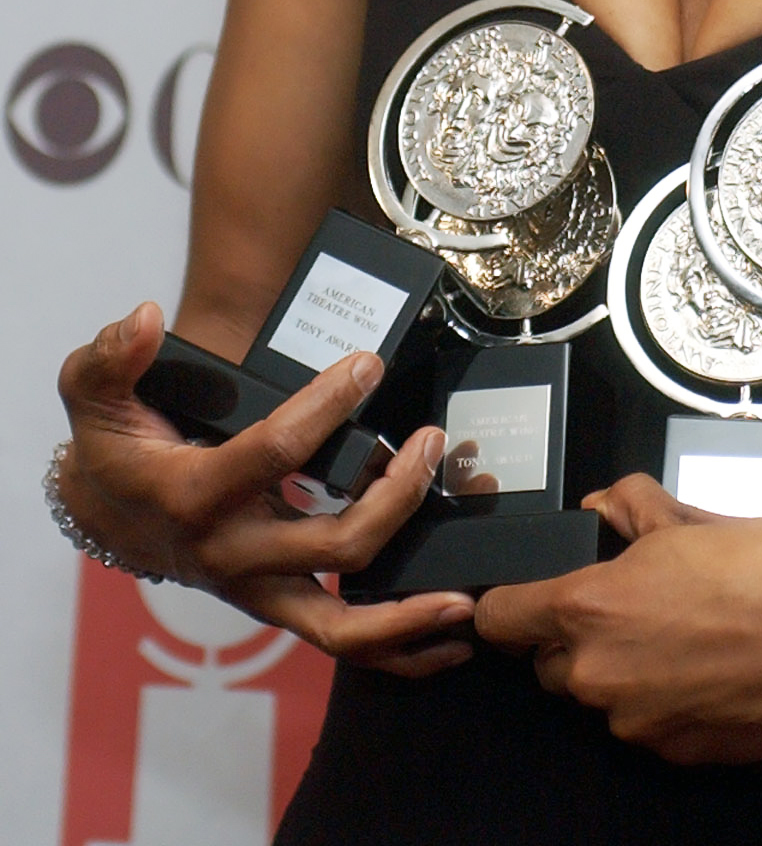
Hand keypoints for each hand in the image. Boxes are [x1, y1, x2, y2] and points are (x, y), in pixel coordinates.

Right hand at [56, 302, 475, 676]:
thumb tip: (143, 318)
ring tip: (464, 594)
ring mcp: (259, 589)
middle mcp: (232, 555)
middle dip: (396, 495)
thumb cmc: (114, 446)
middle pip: (334, 542)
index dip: (327, 405)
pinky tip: (450, 633)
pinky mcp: (280, 604)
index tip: (368, 365)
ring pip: (341, 624)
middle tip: (433, 440)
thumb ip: (111, 355)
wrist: (107, 511)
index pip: (276, 452)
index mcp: (194, 497)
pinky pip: (343, 640)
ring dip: (408, 612)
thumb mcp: (95, 392)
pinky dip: (400, 644)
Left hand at [475, 473, 761, 763]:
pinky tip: (712, 671)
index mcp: (587, 609)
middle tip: (633, 608)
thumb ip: (623, 506)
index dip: (510, 603)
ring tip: (684, 638)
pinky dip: (669, 703)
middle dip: (578, 640)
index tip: (526, 598)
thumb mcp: (679, 514)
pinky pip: (652, 726)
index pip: (500, 618)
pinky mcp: (678, 753)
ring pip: (605, 698)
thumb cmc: (755, 562)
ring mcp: (637, 724)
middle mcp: (598, 676)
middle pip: (552, 665)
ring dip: (626, 673)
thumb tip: (599, 509)